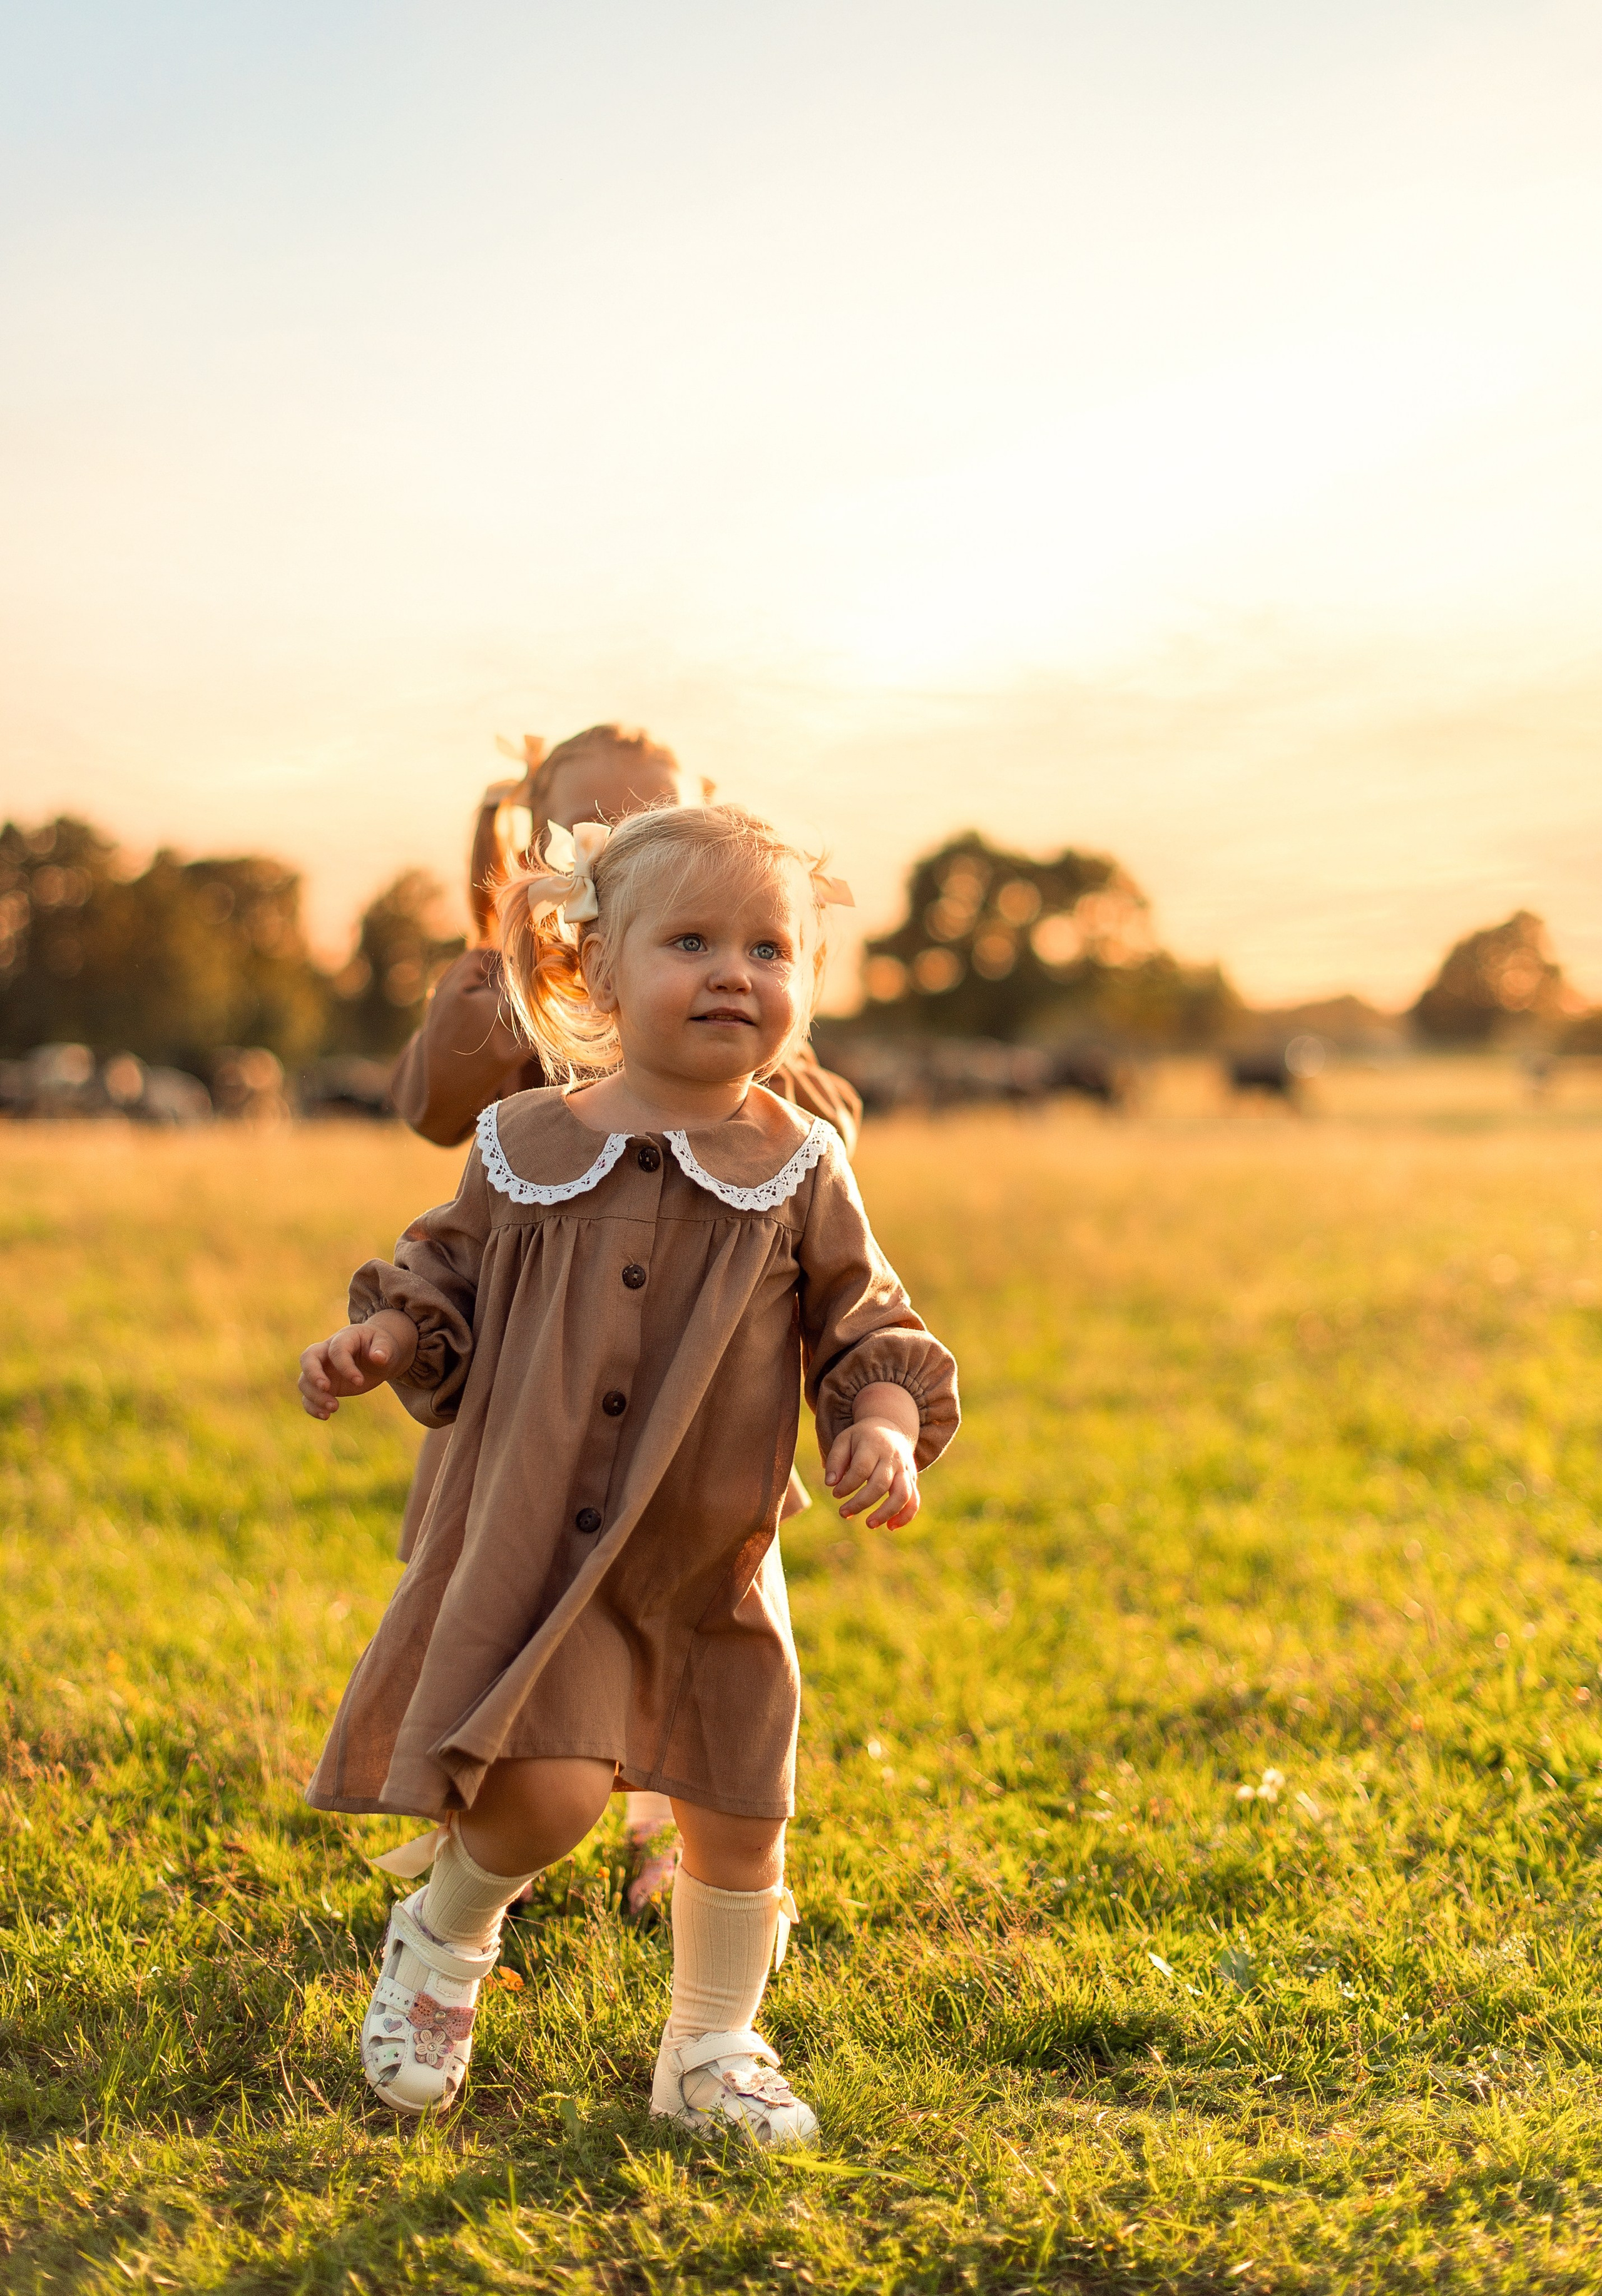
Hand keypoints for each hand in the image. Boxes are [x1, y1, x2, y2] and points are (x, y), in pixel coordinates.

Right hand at [298, 1311, 416, 1419]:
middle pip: (308, 1358)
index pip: (336, 1350)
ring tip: (334, 1408)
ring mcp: (323, 1369)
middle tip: (326, 1388)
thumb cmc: (381, 1346)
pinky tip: (325, 1416)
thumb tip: (378, 1357)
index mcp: (344, 1338)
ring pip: (305, 1381)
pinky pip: (308, 1396)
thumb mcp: (387, 1344)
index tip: (359, 1382)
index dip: (345, 1366)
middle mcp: (327, 1352)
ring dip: (314, 1396)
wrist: (379, 1355)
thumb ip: (383, 1348)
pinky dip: (312, 1407)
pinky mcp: (324, 1386)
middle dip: (313, 1374)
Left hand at [824, 1391, 920, 1529]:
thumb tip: (830, 1483)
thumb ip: (835, 1460)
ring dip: (886, 1512)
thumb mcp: (844, 1440)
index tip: (836, 1494)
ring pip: (902, 1494)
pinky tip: (891, 1527)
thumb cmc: (862, 1438)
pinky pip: (914, 1500)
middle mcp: (892, 1458)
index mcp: (874, 1445)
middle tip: (843, 1513)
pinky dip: (906, 1516)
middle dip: (861, 1502)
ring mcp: (905, 1469)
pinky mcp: (913, 1479)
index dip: (847, 1485)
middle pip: (880, 1484)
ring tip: (869, 1524)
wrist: (891, 1427)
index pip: (861, 1469)